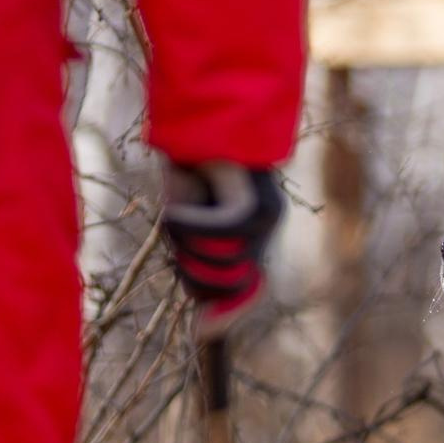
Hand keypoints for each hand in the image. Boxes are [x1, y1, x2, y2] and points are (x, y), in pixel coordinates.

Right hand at [161, 161, 283, 326]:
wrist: (198, 109)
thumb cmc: (186, 163)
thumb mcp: (184, 219)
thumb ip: (195, 262)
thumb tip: (206, 333)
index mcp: (253, 235)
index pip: (248, 292)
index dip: (228, 314)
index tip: (203, 333)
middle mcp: (266, 228)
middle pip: (225, 284)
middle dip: (192, 270)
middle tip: (177, 236)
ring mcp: (267, 215)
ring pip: (222, 261)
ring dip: (187, 242)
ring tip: (177, 209)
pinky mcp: (257, 199)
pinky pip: (221, 231)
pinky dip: (191, 221)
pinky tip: (179, 202)